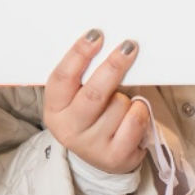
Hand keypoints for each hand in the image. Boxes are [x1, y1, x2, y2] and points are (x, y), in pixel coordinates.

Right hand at [42, 30, 148, 175]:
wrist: (97, 159)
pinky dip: (140, 111)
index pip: (63, 77)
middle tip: (128, 47)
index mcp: (54, 109)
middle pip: (94, 92)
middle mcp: (69, 129)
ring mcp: (92, 145)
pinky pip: (135, 121)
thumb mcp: (75, 99)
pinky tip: (134, 113)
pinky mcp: (115, 157)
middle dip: (113, 66)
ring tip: (121, 103)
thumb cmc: (89, 117)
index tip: (96, 35)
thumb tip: (102, 41)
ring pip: (118, 105)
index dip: (79, 53)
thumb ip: (83, 76)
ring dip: (126, 97)